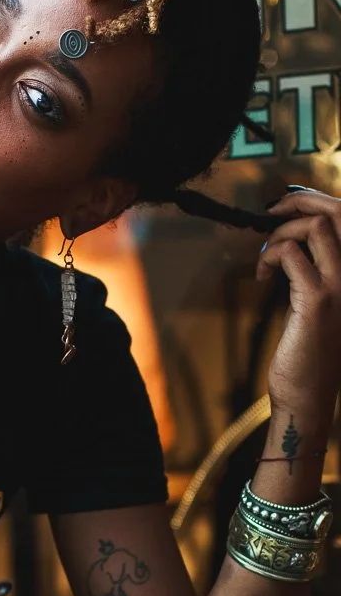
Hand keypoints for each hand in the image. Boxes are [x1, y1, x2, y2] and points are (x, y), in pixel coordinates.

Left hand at [256, 188, 340, 438]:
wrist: (308, 394)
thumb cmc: (310, 352)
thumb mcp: (318, 304)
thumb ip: (314, 272)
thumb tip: (294, 239)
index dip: (315, 202)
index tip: (285, 210)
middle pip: (338, 211)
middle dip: (298, 201)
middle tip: (270, 213)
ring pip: (316, 226)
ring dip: (282, 231)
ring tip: (266, 254)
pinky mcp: (316, 300)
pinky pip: (292, 256)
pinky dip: (270, 256)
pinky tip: (261, 275)